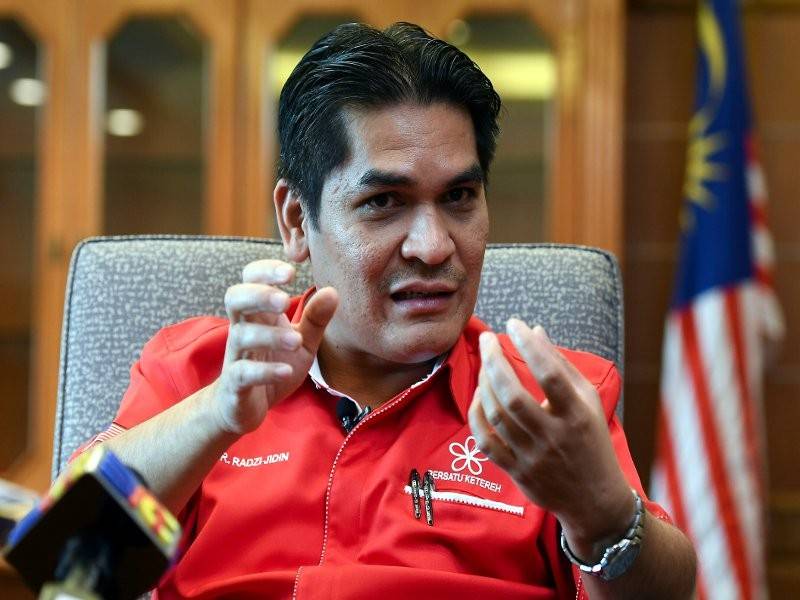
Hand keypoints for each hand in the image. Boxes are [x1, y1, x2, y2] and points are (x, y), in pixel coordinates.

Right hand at [209, 259, 337, 434]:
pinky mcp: (236, 384)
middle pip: (235, 298)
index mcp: (258, 313)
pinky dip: (264, 371)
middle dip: (259, 294)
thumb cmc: (273, 363)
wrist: (244, 406)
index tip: (291, 272)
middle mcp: (243, 328)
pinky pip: (243, 373)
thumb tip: (332, 291)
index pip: (250, 278)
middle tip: (284, 300)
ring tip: (296, 341)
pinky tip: (286, 371)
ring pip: (242, 336)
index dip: (265, 270)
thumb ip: (315, 319)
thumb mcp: (303, 342)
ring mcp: (237, 355)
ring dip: (269, 336)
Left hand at [468, 319, 633, 559]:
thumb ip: (561, 364)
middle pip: (514, 396)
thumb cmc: (591, 440)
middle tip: (487, 339)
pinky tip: (478, 395)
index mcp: (577, 416)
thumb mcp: (588, 401)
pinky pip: (486, 441)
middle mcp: (554, 436)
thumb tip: (534, 330)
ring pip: (497, 415)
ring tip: (485, 363)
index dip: (529, 346)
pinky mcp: (516, 472)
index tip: (514, 323)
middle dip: (495, 361)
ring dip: (484, 383)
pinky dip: (477, 415)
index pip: (550, 375)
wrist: (594, 500)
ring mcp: (532, 457)